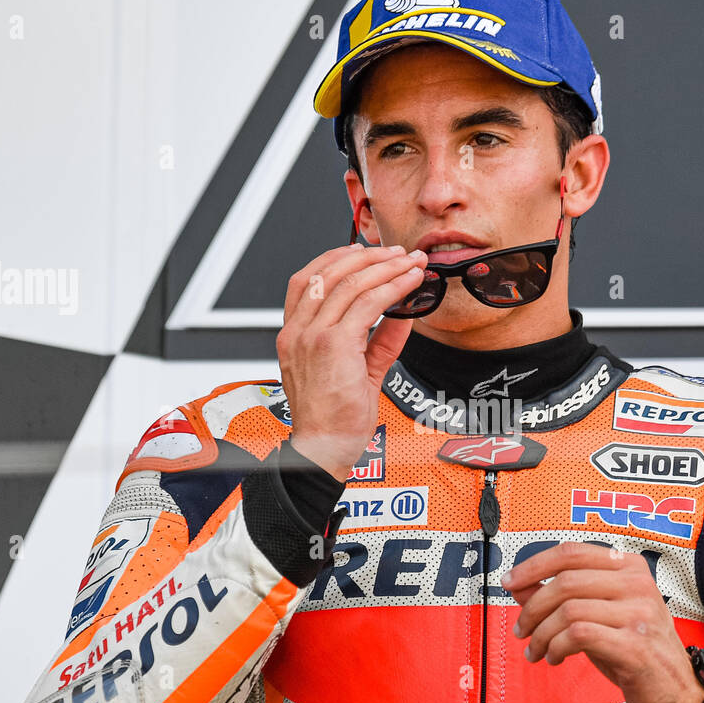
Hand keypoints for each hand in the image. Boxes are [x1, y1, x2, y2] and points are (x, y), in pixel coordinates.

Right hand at [277, 244, 426, 481]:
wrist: (323, 450)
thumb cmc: (334, 421)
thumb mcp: (357, 372)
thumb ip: (378, 342)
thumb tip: (403, 315)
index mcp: (293, 335)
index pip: (307, 280)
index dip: (336, 259)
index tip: (364, 252)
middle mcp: (297, 331)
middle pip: (328, 273)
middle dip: (368, 258)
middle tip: (398, 253)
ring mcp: (312, 337)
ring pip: (350, 284)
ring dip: (385, 268)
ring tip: (410, 263)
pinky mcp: (333, 346)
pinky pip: (367, 305)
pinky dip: (392, 289)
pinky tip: (410, 284)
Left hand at [502, 541, 703, 702]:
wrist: (674, 690)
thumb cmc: (633, 649)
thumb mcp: (598, 615)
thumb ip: (562, 596)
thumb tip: (519, 585)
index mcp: (629, 567)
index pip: (572, 553)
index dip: (534, 565)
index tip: (509, 582)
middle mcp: (638, 584)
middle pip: (566, 581)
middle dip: (533, 608)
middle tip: (521, 630)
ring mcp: (639, 614)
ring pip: (569, 610)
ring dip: (541, 634)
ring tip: (536, 650)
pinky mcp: (635, 645)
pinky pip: (579, 635)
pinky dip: (556, 647)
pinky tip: (554, 658)